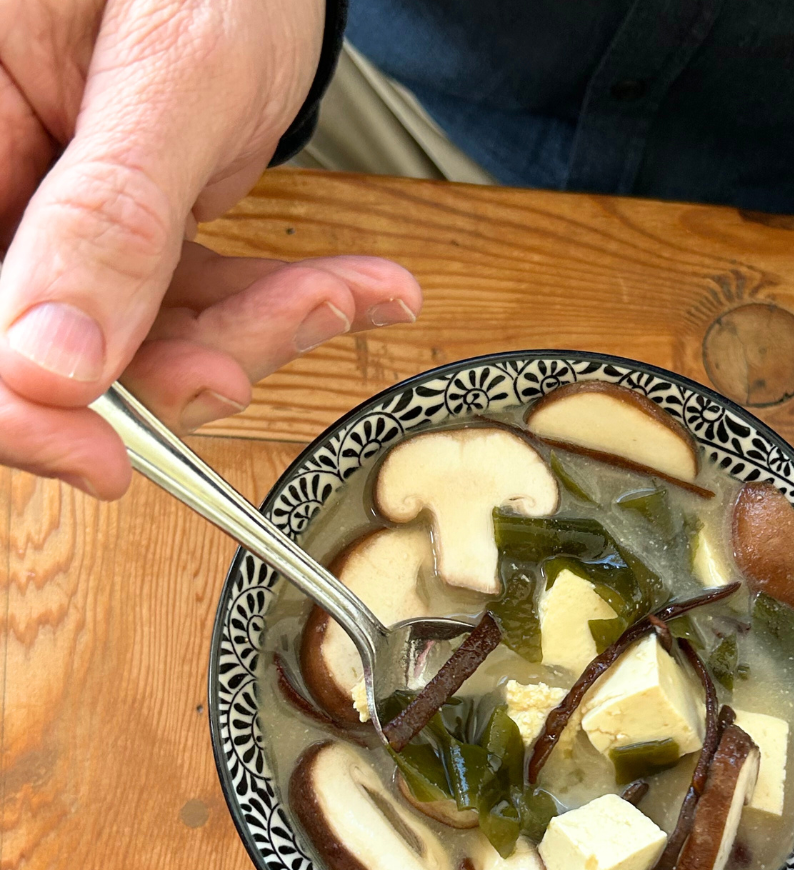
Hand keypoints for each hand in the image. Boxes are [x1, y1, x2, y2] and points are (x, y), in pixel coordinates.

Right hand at [0, 0, 421, 497]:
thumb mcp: (168, 73)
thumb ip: (108, 218)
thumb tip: (53, 368)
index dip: (20, 413)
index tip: (104, 459)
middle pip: (49, 348)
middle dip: (182, 361)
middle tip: (292, 320)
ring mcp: (55, 221)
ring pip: (134, 345)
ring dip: (254, 332)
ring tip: (346, 288)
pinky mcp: (123, 240)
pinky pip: (185, 307)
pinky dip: (272, 306)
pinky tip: (349, 286)